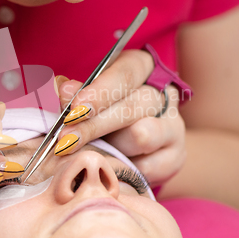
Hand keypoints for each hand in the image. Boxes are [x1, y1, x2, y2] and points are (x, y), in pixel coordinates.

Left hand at [56, 49, 185, 187]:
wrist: (141, 142)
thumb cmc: (108, 111)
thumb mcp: (93, 95)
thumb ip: (79, 94)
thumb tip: (63, 90)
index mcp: (142, 68)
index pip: (125, 75)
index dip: (100, 92)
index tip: (75, 108)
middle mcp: (162, 94)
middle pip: (131, 107)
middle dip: (95, 125)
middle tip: (65, 140)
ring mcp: (173, 125)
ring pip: (143, 135)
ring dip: (110, 147)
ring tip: (86, 155)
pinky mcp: (175, 155)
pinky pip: (147, 166)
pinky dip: (123, 169)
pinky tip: (108, 168)